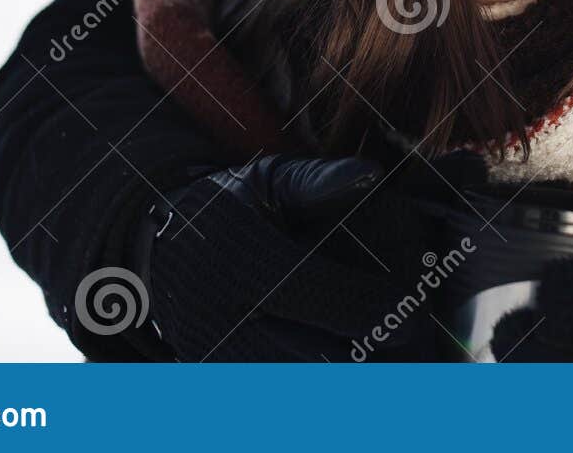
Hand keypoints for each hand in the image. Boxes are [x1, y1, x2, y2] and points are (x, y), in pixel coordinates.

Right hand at [129, 149, 486, 361]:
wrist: (155, 252)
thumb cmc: (227, 207)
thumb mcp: (266, 180)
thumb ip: (319, 180)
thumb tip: (370, 174)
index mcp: (247, 265)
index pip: (341, 304)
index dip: (391, 312)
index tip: (417, 309)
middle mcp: (229, 323)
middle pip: (332, 362)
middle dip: (383, 359)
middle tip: (416, 349)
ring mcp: (221, 362)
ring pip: (311, 388)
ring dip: (359, 377)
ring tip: (398, 367)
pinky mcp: (218, 382)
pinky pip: (284, 398)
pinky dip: (324, 381)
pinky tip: (356, 366)